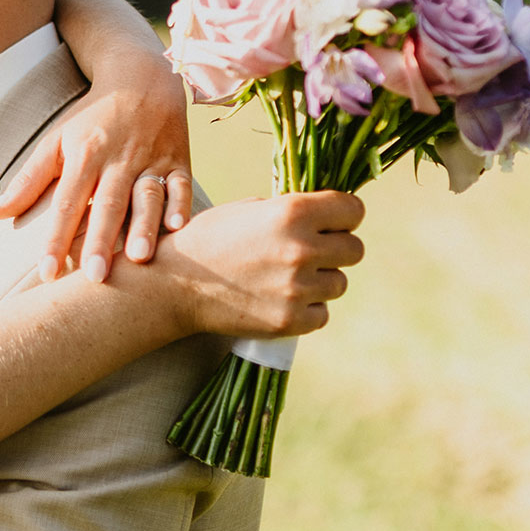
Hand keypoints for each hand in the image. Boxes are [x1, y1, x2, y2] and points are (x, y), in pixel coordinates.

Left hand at [0, 69, 193, 285]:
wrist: (142, 78)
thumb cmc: (92, 119)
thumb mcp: (57, 141)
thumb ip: (29, 180)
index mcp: (84, 155)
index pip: (67, 203)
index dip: (56, 239)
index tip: (47, 273)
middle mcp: (118, 159)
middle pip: (108, 204)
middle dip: (101, 240)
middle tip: (94, 277)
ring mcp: (151, 160)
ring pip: (147, 196)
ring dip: (144, 227)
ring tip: (138, 258)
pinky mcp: (178, 161)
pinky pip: (182, 185)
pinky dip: (181, 205)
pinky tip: (177, 230)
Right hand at [152, 191, 365, 338]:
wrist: (174, 284)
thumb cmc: (210, 239)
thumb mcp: (251, 210)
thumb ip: (294, 212)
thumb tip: (331, 219)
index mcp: (293, 212)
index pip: (354, 210)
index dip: (344, 216)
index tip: (333, 223)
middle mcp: (300, 249)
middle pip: (355, 250)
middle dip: (336, 250)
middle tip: (309, 254)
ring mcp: (297, 288)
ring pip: (339, 284)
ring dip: (320, 281)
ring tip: (286, 278)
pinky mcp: (289, 320)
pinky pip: (322, 314)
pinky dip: (307, 309)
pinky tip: (279, 300)